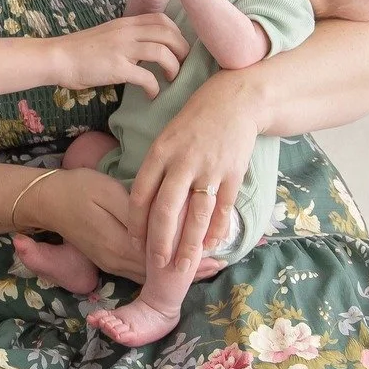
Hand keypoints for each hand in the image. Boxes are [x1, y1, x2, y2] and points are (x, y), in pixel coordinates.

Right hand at [21, 169, 223, 284]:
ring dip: (175, 270)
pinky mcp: (108, 258)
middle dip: (189, 270)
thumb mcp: (110, 195)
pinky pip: (139, 268)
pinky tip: (173, 258)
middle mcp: (117, 261)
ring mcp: (111, 263)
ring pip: (150, 274)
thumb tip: (166, 228)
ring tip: (204, 265)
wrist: (46, 201)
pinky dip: (160, 266)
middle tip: (219, 264)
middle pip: (159, 273)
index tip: (216, 256)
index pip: (162, 260)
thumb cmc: (78, 190)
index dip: (189, 259)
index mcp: (119, 246)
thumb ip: (138, 215)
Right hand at [52, 14, 186, 98]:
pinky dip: (154, 87)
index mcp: (126, 23)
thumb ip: (128, 38)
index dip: (177, 33)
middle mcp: (127, 32)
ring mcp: (122, 49)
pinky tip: (152, 94)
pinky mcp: (117, 68)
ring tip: (171, 79)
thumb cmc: (81, 50)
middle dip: (182, 50)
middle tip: (182, 65)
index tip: (178, 48)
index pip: (162, 19)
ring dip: (173, 67)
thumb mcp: (108, 35)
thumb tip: (147, 50)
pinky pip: (146, 77)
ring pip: (162, 52)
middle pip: (168, 34)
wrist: (58, 58)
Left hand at [128, 70, 257, 267]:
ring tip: (182, 268)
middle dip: (159, 242)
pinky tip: (211, 246)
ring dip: (188, 245)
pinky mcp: (232, 173)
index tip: (134, 244)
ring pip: (195, 214)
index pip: (141, 193)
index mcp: (160, 152)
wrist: (235, 100)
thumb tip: (146, 203)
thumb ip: (158, 168)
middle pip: (166, 209)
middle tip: (156, 266)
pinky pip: (222, 207)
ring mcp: (209, 169)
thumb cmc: (195, 120)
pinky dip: (217, 228)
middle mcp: (182, 162)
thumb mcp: (167, 136)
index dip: (136, 222)